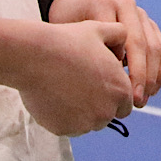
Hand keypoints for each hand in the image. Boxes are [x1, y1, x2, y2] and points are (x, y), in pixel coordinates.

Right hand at [18, 19, 134, 135]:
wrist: (34, 56)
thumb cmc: (68, 42)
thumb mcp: (101, 30)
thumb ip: (121, 36)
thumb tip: (122, 50)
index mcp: (120, 91)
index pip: (126, 103)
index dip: (114, 94)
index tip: (101, 84)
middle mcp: (106, 112)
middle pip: (108, 115)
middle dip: (99, 104)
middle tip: (83, 85)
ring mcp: (84, 124)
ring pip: (88, 123)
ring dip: (83, 112)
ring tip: (68, 88)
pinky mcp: (63, 130)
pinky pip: (69, 127)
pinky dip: (65, 116)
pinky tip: (56, 97)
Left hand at [47, 0, 160, 106]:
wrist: (74, 9)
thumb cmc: (66, 28)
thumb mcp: (69, 36)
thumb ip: (86, 51)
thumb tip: (106, 81)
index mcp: (105, 4)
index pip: (123, 39)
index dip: (124, 68)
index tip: (120, 93)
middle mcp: (127, 5)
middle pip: (142, 44)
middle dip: (142, 76)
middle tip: (136, 102)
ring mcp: (141, 15)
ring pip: (157, 47)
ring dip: (154, 77)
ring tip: (143, 99)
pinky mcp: (150, 26)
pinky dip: (160, 71)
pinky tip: (151, 90)